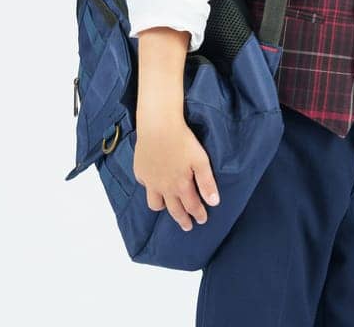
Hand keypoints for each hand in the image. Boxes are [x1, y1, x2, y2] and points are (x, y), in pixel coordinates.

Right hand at [132, 113, 219, 230]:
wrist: (158, 127)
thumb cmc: (183, 142)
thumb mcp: (201, 161)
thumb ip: (207, 183)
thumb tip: (214, 203)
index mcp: (181, 186)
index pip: (191, 206)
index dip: (198, 215)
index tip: (202, 221)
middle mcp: (164, 187)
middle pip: (173, 210)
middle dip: (182, 219)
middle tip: (187, 227)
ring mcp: (150, 181)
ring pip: (155, 204)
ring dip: (164, 208)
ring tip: (169, 209)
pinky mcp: (140, 172)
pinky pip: (146, 188)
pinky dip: (152, 191)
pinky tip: (155, 188)